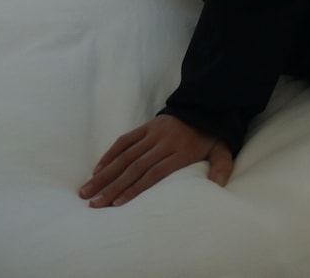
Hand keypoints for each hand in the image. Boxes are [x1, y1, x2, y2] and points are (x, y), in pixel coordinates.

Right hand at [80, 114, 232, 206]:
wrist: (206, 105)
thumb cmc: (210, 136)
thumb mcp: (222, 150)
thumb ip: (221, 166)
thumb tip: (218, 185)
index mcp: (181, 152)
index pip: (154, 173)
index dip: (135, 189)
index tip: (117, 204)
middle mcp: (164, 142)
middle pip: (135, 167)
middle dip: (113, 187)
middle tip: (94, 204)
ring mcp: (154, 132)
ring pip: (126, 155)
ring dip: (105, 174)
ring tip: (87, 191)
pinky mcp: (147, 125)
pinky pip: (125, 139)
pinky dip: (110, 154)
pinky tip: (97, 170)